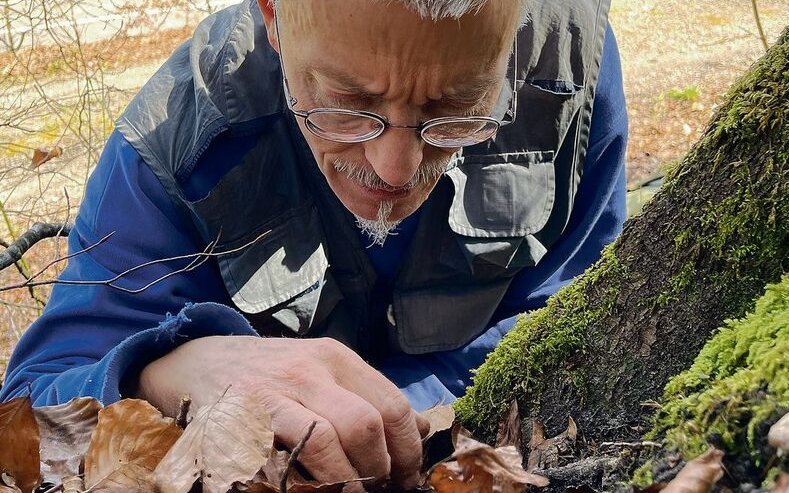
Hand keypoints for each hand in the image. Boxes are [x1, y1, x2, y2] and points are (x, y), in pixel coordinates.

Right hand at [137, 336, 429, 488]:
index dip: (408, 450)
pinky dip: (312, 480)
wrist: (196, 359)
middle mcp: (311, 368)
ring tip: (351, 492)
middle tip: (380, 488)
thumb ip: (367, 396)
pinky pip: (286, 454)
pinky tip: (316, 490)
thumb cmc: (267, 373)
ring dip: (350, 479)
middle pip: (370, 423)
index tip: (407, 477)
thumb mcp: (321, 371)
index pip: (393, 405)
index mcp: (336, 358)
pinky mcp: (243, 417)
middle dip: (382, 468)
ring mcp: (275, 391)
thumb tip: (422, 428)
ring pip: (332, 439)